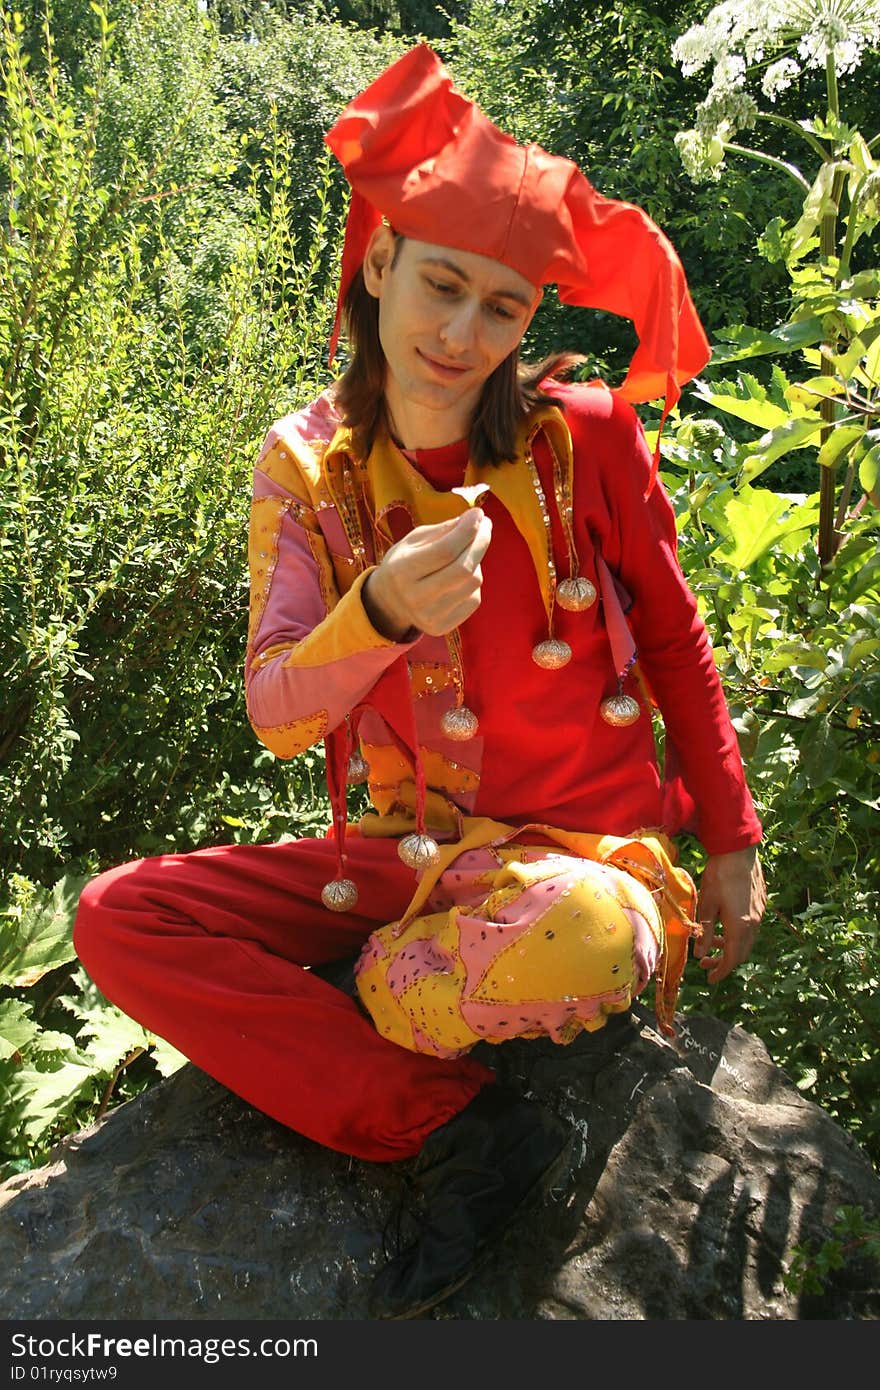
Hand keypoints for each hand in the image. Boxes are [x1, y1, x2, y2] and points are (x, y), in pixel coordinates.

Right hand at [363, 508, 491, 640]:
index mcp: (401, 571)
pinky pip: (474, 600)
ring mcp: (429, 617)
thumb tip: (475, 519)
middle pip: (463, 569)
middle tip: (486, 525)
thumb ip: (444, 530)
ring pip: (473, 583)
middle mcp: (415, 598)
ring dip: (476, 562)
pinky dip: (472, 583)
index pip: (444, 550)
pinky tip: (460, 578)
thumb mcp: (414, 541)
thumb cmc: (405, 563)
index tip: (479, 514)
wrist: (389, 602)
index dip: (466, 530)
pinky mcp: (443, 627)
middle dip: (480, 542)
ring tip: (465, 554)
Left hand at [693, 845, 765, 984]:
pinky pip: (750, 927)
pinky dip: (737, 934)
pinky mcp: (760, 904)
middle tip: (706, 965)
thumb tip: (701, 955)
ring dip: (730, 947)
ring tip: (712, 945)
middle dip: (724, 962)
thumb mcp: (707, 905)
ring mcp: (759, 913)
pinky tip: (724, 926)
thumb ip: (705, 932)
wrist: (739, 850)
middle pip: (742, 952)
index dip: (721, 971)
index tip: (711, 980)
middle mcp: (754, 923)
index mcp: (741, 926)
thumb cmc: (719, 876)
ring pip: (746, 940)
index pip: (733, 959)